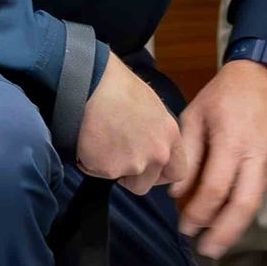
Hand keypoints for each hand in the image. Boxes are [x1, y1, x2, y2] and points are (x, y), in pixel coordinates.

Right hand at [75, 52, 181, 193]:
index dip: (160, 174)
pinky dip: (91, 162)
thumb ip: (156, 133)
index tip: (147, 168)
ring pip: (122, 180)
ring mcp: (134, 164)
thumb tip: (147, 143)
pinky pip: (98, 173)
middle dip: (132, 176)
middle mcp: (157, 153)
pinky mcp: (109, 169)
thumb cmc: (117, 85)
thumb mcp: (150, 106)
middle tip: (116, 155)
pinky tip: (88, 140)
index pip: (177, 172)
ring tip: (101, 142)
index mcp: (170, 135)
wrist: (91, 82)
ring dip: (112, 169)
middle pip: (147, 183)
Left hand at [169, 59, 266, 257]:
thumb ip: (188, 156)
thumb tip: (176, 193)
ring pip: (255, 204)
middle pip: (244, 208)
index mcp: (233, 142)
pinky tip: (228, 212)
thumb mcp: (195, 115)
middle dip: (223, 234)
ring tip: (214, 239)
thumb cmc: (224, 93)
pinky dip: (244, 205)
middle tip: (206, 251)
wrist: (265, 74)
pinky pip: (261, 191)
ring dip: (234, 225)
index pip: (216, 190)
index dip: (199, 214)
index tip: (185, 228)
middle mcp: (258, 156)